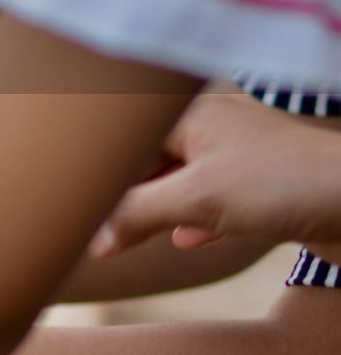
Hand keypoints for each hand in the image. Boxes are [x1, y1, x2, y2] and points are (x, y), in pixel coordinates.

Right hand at [91, 89, 340, 256]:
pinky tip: (186, 240)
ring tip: (126, 236)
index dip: (96, 169)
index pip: (124, 137)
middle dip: (124, 192)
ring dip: (157, 208)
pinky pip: (215, 200)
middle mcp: (213, 127)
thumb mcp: (195, 199)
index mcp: (189, 114)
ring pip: (181, 180)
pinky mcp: (265, 186)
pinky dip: (195, 219)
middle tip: (91, 223)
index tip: (69, 195)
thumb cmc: (284, 184)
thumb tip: (93, 240)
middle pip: (149, 158)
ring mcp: (241, 156)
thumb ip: (135, 215)